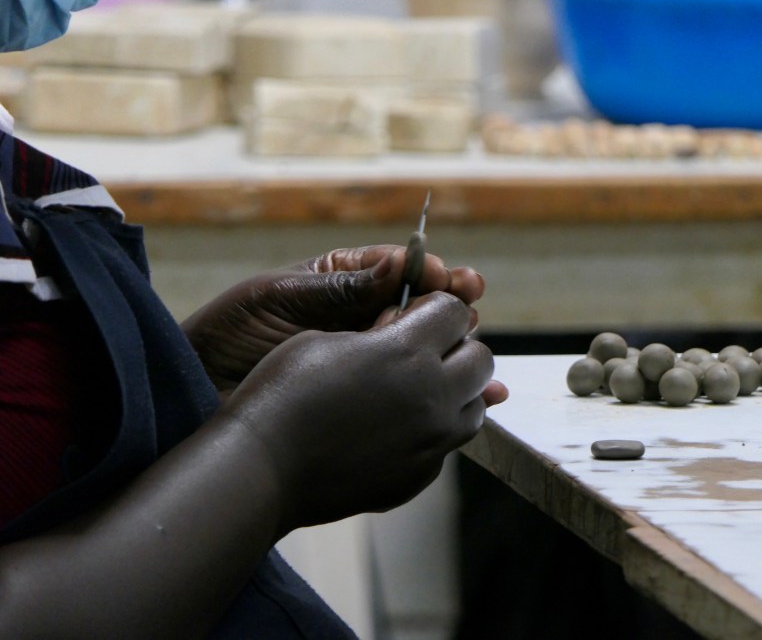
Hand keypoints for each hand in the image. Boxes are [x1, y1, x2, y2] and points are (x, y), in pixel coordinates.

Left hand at [181, 245, 485, 389]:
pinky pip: (417, 389)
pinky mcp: (371, 397)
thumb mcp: (281, 297)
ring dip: (458, 348)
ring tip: (474, 350)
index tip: (452, 278)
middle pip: (425, 309)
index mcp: (343, 282)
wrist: (195, 389)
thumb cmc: (229, 332)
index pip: (401, 271)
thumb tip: (401, 264)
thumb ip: (340, 286)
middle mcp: (363, 317)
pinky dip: (449, 391)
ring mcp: (370, 359)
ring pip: (429, 350)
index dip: (432, 273)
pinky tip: (483, 393)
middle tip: (465, 313)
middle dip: (451, 308)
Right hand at [220, 291, 506, 528]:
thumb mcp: (326, 340)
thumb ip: (382, 330)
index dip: (435, 307)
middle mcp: (432, 396)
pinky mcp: (421, 476)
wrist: (260, 469)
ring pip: (475, 406)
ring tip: (414, 391)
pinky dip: (431, 433)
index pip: (455, 311)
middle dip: (457, 347)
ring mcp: (432, 442)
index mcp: (409, 351)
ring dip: (454, 391)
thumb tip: (413, 331)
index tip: (414, 314)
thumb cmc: (282, 393)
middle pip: (480, 358)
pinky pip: (446, 446)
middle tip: (422, 351)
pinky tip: (393, 431)